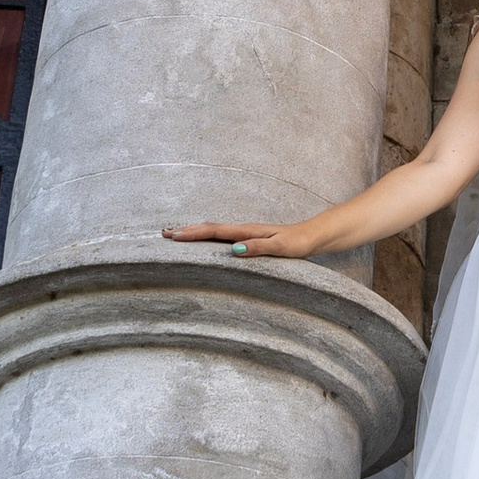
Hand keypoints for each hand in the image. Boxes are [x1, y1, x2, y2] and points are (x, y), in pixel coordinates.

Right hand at [163, 220, 318, 258]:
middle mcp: (244, 230)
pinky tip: (204, 243)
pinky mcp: (250, 239)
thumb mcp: (281, 247)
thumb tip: (234, 250)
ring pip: (215, 232)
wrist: (315, 235)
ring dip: (195, 233)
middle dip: (186, 231)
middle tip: (163, 234)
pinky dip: (208, 238)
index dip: (193, 233)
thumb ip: (259, 248)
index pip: (215, 231)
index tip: (173, 236)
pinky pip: (223, 237)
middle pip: (209, 229)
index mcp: (247, 231)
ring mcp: (246, 233)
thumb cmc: (300, 243)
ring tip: (176, 235)